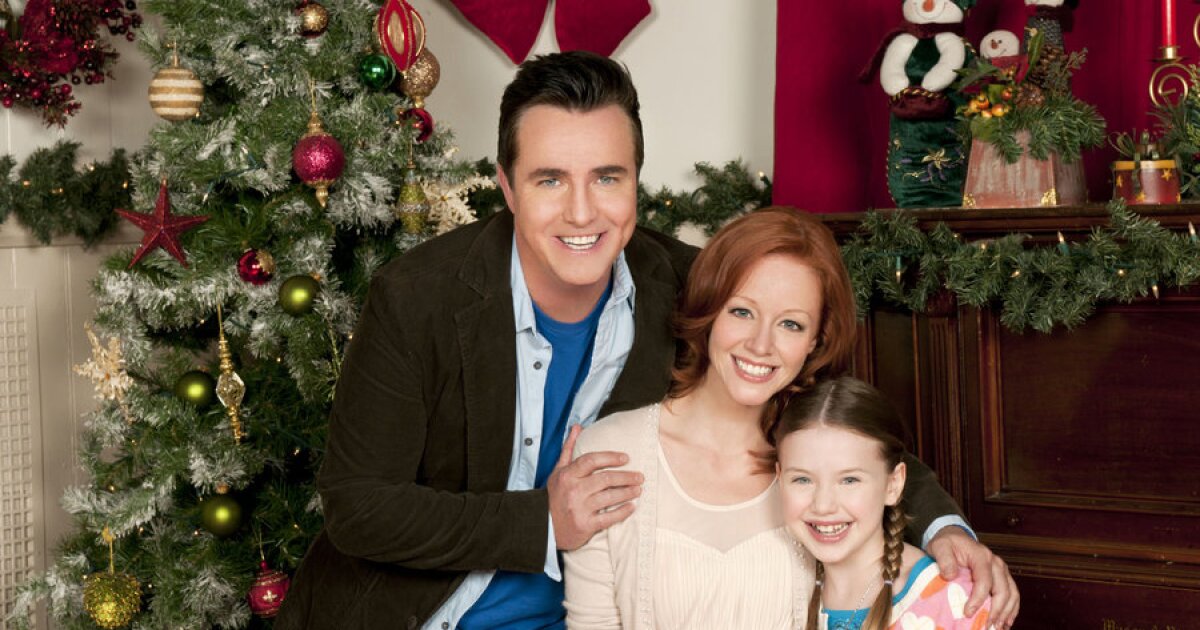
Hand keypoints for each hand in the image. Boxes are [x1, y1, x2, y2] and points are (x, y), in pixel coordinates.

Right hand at [547, 425, 643, 550]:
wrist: (546, 526)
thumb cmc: (556, 496)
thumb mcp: (558, 471)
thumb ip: (569, 449)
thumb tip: (577, 427)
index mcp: (567, 475)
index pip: (591, 461)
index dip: (610, 457)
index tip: (626, 458)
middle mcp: (573, 490)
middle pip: (605, 479)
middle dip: (626, 477)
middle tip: (640, 476)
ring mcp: (579, 509)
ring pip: (609, 497)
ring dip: (627, 493)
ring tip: (638, 489)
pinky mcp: (585, 525)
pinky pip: (608, 518)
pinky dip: (622, 512)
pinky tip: (632, 507)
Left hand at [927, 527, 1019, 628]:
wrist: (955, 538)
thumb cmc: (947, 544)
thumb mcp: (940, 547)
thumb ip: (944, 560)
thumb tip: (950, 576)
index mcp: (981, 556)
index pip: (985, 580)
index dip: (978, 599)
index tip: (968, 612)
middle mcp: (996, 563)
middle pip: (1003, 590)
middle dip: (996, 610)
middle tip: (985, 625)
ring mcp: (1002, 570)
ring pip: (1012, 594)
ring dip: (1006, 613)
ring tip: (997, 627)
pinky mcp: (1003, 577)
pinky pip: (1013, 594)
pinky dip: (1011, 609)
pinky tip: (1005, 622)